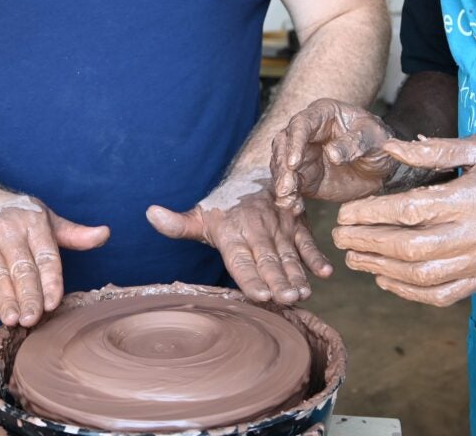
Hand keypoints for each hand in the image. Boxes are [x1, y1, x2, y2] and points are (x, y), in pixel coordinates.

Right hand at [0, 194, 108, 326]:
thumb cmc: (14, 215)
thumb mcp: (45, 219)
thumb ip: (73, 233)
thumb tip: (105, 234)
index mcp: (34, 222)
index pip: (45, 255)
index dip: (50, 280)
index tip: (53, 303)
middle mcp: (9, 230)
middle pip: (22, 268)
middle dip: (28, 295)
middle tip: (32, 319)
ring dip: (4, 299)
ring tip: (12, 319)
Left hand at [145, 169, 331, 303]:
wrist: (252, 176)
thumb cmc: (223, 207)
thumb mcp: (200, 215)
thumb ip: (177, 223)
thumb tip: (149, 213)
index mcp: (233, 233)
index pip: (241, 259)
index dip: (251, 277)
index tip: (261, 295)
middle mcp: (257, 230)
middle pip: (268, 260)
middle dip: (279, 280)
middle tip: (288, 299)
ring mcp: (279, 227)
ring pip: (289, 254)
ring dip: (298, 274)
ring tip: (304, 293)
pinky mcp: (295, 224)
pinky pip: (307, 241)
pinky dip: (317, 256)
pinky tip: (326, 273)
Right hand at [271, 98, 402, 213]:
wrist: (381, 165)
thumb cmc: (377, 141)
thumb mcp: (373, 137)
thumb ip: (354, 143)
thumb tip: (331, 154)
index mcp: (322, 115)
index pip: (301, 124)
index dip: (295, 143)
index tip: (293, 163)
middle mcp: (306, 134)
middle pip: (283, 144)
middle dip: (282, 166)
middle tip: (286, 187)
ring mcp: (303, 156)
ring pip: (282, 166)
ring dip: (282, 183)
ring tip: (288, 201)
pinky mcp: (305, 177)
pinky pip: (291, 186)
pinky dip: (290, 197)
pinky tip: (294, 207)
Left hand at [332, 135, 475, 305]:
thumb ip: (434, 149)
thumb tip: (392, 147)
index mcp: (471, 199)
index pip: (410, 210)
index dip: (371, 214)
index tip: (344, 214)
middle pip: (410, 248)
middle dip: (367, 244)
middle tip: (338, 238)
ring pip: (423, 276)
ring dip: (381, 270)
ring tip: (353, 259)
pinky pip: (444, 295)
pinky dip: (411, 292)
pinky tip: (386, 281)